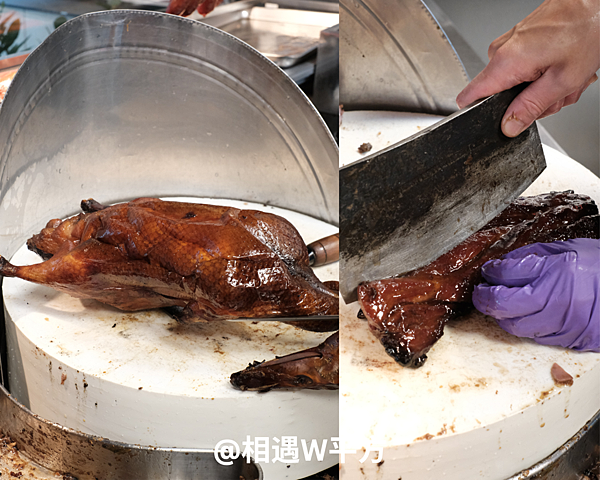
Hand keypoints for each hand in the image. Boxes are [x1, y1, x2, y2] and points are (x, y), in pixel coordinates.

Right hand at [456, 0, 599, 136]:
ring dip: (544, 87)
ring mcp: (510, 44)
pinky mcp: (520, 40)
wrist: (596, 1)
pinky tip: (562, 65)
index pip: (470, 97)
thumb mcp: (563, 81)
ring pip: (518, 83)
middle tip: (558, 94)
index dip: (482, 114)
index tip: (499, 121)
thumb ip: (531, 108)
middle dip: (532, 102)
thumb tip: (508, 126)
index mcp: (506, 62)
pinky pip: (525, 68)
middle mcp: (502, 51)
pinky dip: (546, 72)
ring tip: (566, 75)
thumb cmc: (586, 29)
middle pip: (502, 95)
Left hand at [472, 238, 599, 351]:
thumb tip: (502, 265)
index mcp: (555, 271)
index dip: (491, 272)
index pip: (506, 274)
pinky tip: (525, 316)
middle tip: (481, 292)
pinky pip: (536, 337)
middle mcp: (556, 299)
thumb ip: (532, 256)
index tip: (488, 272)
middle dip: (484, 298)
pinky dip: (525, 327)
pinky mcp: (571, 339)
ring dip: (501, 316)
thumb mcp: (567, 249)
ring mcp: (564, 323)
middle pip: (502, 305)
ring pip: (515, 327)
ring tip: (500, 305)